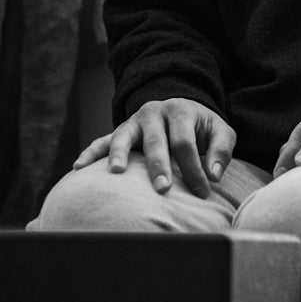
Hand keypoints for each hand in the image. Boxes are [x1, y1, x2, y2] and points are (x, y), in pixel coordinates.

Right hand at [73, 98, 235, 198]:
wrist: (180, 109)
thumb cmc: (202, 127)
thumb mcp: (220, 132)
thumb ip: (221, 150)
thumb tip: (215, 176)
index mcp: (180, 111)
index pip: (186, 143)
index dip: (194, 169)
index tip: (203, 192)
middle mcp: (153, 113)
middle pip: (156, 141)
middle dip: (159, 166)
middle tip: (163, 189)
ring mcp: (133, 122)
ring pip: (123, 137)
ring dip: (119, 154)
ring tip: (117, 172)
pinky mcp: (119, 131)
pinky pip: (101, 141)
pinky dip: (90, 153)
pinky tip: (79, 167)